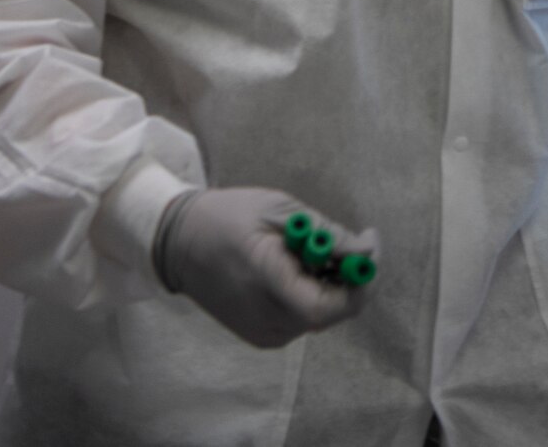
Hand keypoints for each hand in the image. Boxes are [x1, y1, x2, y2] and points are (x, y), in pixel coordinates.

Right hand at [155, 187, 378, 348]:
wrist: (178, 242)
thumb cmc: (227, 218)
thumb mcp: (280, 212)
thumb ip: (326, 233)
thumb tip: (366, 250)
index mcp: (267, 285)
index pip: (329, 306)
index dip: (360, 281)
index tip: (369, 242)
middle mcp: (266, 319)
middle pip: (331, 311)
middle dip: (350, 276)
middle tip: (350, 240)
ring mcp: (263, 333)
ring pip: (320, 314)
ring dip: (332, 283)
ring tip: (314, 249)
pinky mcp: (260, 335)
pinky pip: (302, 318)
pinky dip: (313, 293)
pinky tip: (301, 267)